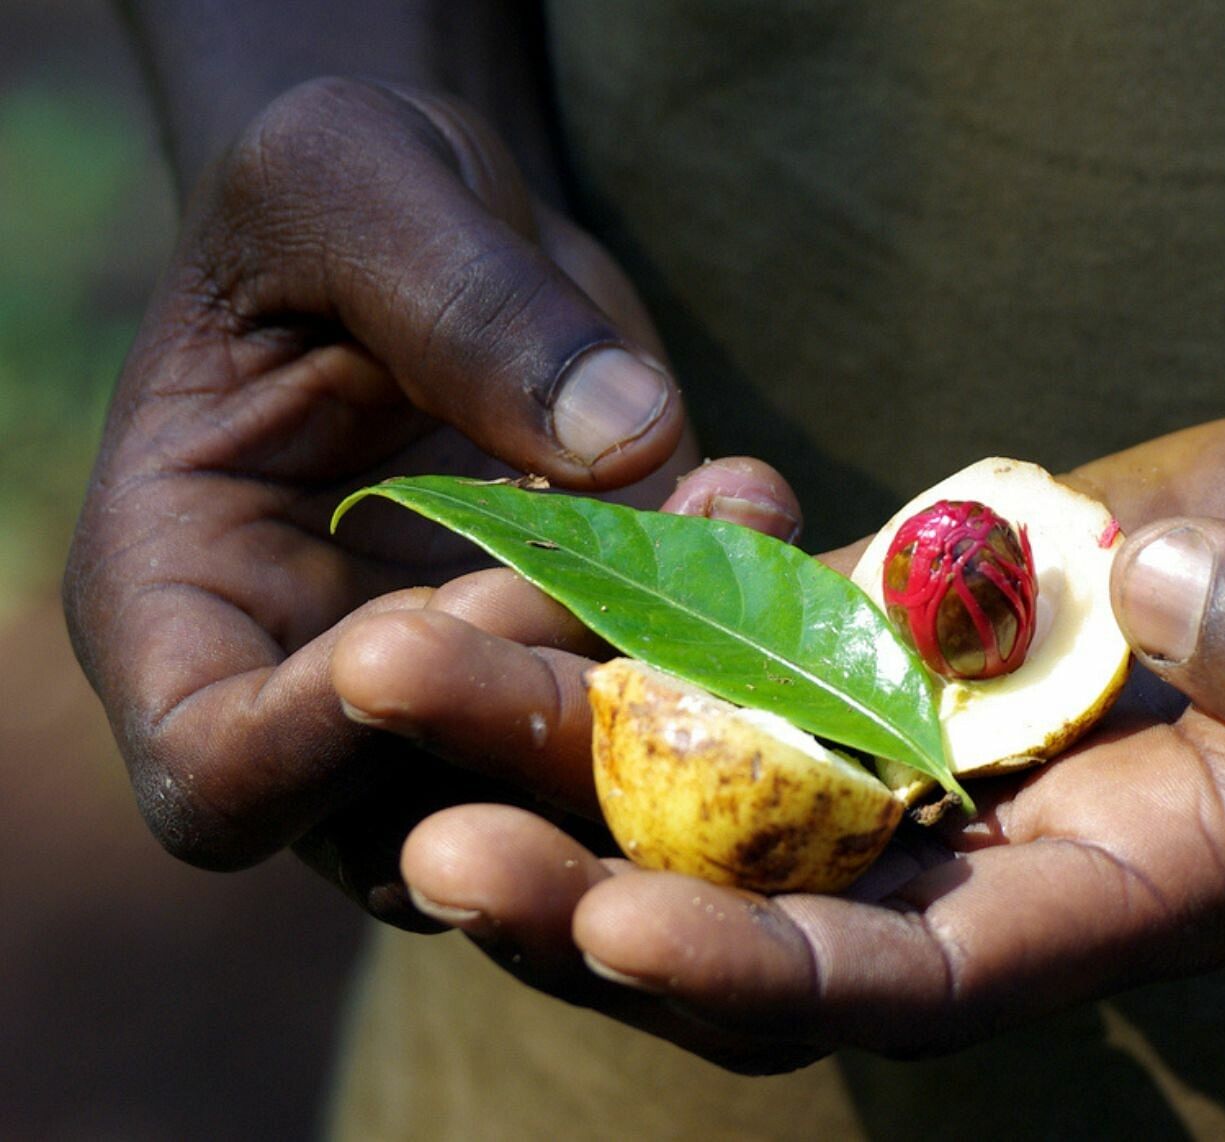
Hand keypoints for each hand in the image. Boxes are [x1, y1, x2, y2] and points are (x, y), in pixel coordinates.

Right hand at [61, 77, 798, 924]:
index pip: (217, 767)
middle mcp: (316, 690)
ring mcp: (467, 696)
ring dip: (664, 685)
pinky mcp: (592, 658)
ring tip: (734, 506)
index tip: (417, 632)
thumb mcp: (350, 174)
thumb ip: (455, 298)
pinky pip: (668, 707)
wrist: (451, 213)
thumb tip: (622, 437)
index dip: (320, 745)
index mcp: (183, 600)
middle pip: (412, 815)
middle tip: (615, 585)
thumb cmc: (343, 183)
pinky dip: (732, 637)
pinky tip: (765, 504)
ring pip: (565, 787)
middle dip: (530, 719)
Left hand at [345, 378, 1224, 1069]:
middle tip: (418, 828)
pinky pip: (792, 624)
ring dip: (579, 730)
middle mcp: (1033, 833)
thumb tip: (1142, 607)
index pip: (924, 978)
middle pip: (780, 895)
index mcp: (1147, 884)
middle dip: (597, 881)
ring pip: (745, 759)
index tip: (604, 929)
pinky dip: (677, 604)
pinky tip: (548, 558)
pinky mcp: (961, 608)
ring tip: (409, 670)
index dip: (761, 971)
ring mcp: (984, 722)